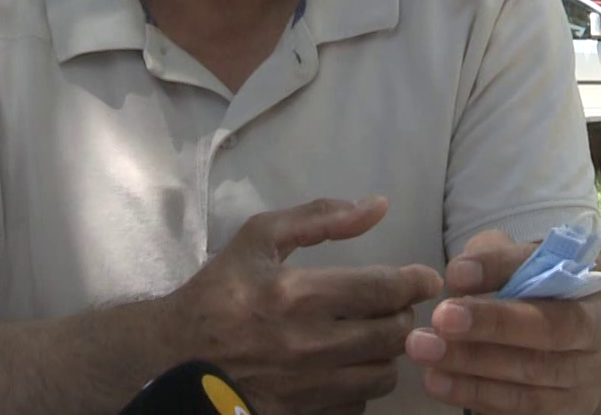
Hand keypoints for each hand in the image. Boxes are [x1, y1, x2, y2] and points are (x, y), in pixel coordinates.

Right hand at [166, 196, 443, 414]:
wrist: (173, 357)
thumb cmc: (219, 292)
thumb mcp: (259, 238)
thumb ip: (320, 218)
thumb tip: (377, 206)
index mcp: (297, 294)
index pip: (384, 290)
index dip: (416, 282)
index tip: (427, 279)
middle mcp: (307, 345)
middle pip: (394, 334)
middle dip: (404, 315)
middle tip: (394, 306)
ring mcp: (306, 389)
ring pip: (384, 374)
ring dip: (386, 353)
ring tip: (370, 337)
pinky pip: (358, 404)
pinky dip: (360, 384)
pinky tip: (344, 367)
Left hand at [405, 230, 600, 414]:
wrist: (578, 343)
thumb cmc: (544, 288)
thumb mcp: (528, 259)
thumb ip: (496, 258)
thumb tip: (459, 275)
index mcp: (597, 290)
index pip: (552, 276)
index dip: (502, 274)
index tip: (455, 274)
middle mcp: (600, 339)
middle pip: (547, 336)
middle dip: (490, 327)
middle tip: (439, 319)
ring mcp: (586, 382)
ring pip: (530, 379)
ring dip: (472, 368)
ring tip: (425, 351)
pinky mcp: (564, 413)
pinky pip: (519, 408)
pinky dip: (475, 395)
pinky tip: (438, 381)